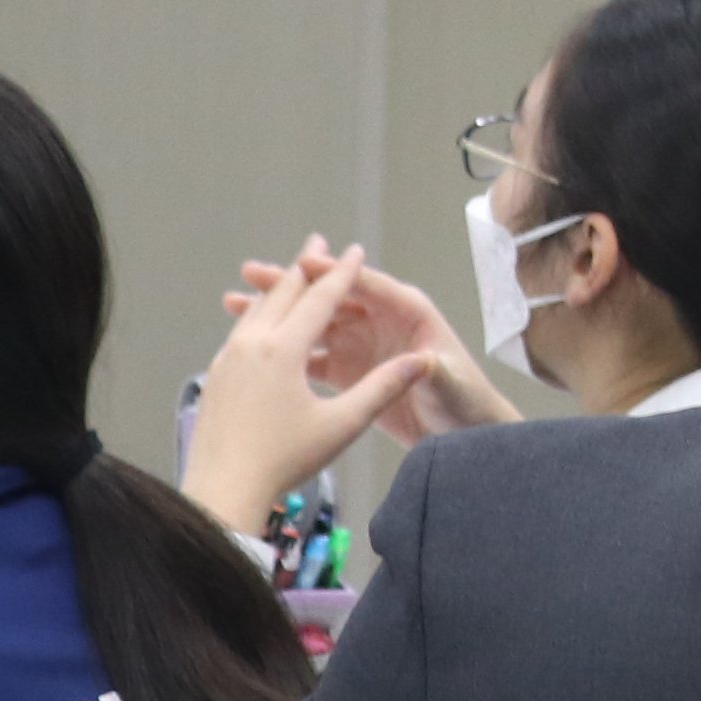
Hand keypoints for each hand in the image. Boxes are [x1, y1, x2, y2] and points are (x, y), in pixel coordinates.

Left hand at [184, 246, 463, 539]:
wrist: (222, 491)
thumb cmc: (285, 460)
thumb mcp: (342, 426)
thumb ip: (381, 388)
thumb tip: (422, 362)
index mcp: (284, 350)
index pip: (320, 299)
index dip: (343, 274)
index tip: (356, 250)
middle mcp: (252, 344)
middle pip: (283, 294)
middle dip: (305, 267)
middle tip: (318, 243)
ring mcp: (227, 359)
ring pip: (257, 312)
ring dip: (278, 290)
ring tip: (291, 277)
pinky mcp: (215, 377)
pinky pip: (241, 334)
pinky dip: (258, 318)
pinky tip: (262, 326)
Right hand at [225, 240, 468, 396]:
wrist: (462, 436)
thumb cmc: (465, 403)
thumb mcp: (451, 386)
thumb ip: (436, 372)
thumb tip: (425, 359)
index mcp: (407, 312)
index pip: (366, 286)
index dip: (335, 275)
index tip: (302, 264)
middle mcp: (380, 321)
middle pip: (330, 298)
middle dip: (292, 285)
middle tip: (252, 273)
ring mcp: (361, 345)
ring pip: (313, 324)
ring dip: (279, 316)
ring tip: (235, 304)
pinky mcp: (348, 372)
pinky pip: (310, 356)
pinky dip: (285, 353)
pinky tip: (253, 351)